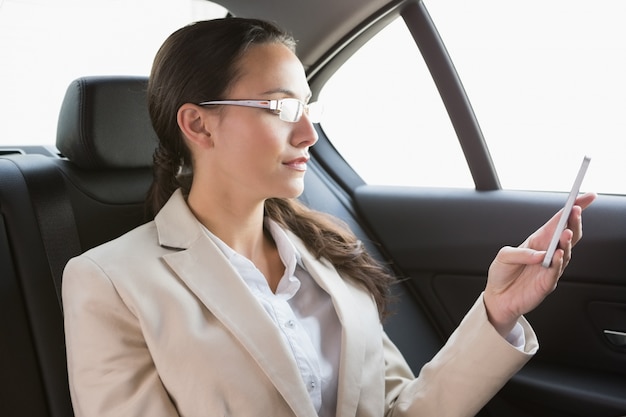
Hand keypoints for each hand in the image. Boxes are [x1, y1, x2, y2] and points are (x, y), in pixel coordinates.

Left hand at [484, 192, 596, 336]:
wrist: (497, 298)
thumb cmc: (501, 274)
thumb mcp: (503, 256)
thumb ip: (519, 252)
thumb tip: (539, 254)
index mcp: (538, 242)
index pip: (559, 222)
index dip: (573, 210)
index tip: (585, 198)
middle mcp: (547, 253)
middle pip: (568, 235)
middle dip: (574, 222)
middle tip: (576, 212)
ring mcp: (550, 268)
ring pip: (566, 252)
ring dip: (567, 242)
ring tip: (566, 233)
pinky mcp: (547, 283)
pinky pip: (556, 272)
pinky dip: (558, 262)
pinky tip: (557, 255)